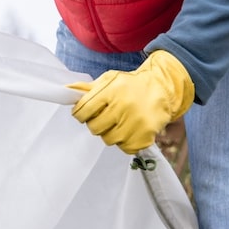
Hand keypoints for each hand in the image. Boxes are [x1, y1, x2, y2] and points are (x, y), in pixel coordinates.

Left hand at [70, 50, 193, 153]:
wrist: (162, 88)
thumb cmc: (130, 86)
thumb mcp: (110, 80)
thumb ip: (88, 88)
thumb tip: (66, 91)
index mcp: (112, 90)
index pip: (83, 110)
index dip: (80, 114)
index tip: (83, 114)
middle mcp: (124, 106)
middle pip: (94, 127)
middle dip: (96, 123)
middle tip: (104, 117)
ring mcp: (136, 122)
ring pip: (108, 139)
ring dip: (110, 133)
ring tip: (118, 123)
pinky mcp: (145, 135)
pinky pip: (125, 148)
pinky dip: (125, 142)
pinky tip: (129, 130)